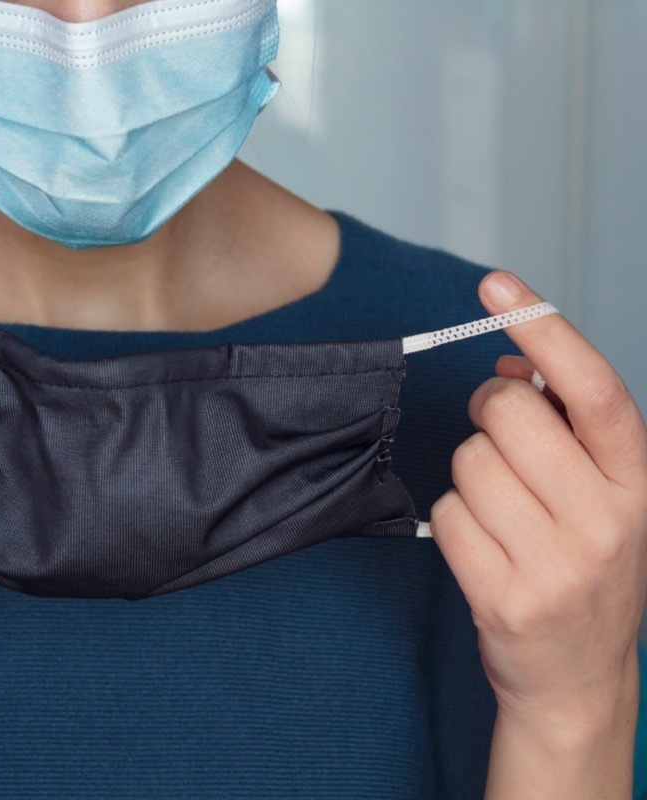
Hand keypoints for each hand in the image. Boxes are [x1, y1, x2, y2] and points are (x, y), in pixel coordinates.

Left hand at [430, 270, 646, 733]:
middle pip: (508, 414)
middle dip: (488, 414)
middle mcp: (608, 520)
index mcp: (639, 483)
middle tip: (502, 444)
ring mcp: (558, 563)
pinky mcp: (504, 596)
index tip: (498, 287)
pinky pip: (446, 514)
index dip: (544, 331)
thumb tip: (514, 367)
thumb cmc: (585, 567)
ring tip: (504, 514)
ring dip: (471, 477)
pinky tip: (486, 549)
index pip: (593, 389)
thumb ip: (568, 427)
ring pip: (467, 463)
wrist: (578, 679)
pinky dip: (453, 522)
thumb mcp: (603, 494)